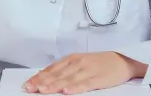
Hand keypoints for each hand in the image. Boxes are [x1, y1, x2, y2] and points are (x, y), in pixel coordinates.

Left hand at [22, 52, 147, 93]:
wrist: (122, 60)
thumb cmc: (100, 63)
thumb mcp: (80, 63)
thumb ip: (64, 70)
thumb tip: (45, 77)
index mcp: (72, 59)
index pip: (51, 69)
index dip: (39, 77)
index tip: (28, 84)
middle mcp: (78, 63)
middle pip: (57, 74)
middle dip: (42, 82)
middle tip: (30, 89)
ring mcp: (88, 70)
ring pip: (68, 79)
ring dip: (54, 85)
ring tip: (43, 91)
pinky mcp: (98, 78)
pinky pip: (85, 84)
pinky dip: (75, 88)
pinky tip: (67, 91)